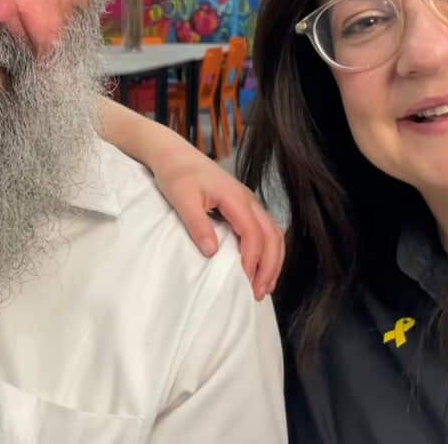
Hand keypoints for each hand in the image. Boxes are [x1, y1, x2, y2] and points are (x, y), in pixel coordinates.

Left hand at [154, 153, 284, 299]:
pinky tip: (260, 265)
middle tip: (258, 292)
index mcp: (235, 198)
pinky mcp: (244, 204)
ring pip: (274, 233)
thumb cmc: (176, 174)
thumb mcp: (182, 199)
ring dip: (273, 260)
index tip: (245, 282)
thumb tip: (212, 252)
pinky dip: (268, 250)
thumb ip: (197, 225)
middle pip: (272, 236)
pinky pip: (266, 229)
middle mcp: (249, 199)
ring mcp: (249, 201)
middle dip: (269, 266)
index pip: (253, 234)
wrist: (173, 153)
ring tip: (264, 285)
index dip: (252, 260)